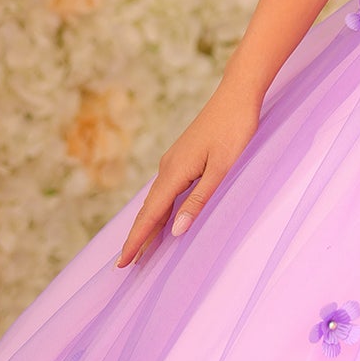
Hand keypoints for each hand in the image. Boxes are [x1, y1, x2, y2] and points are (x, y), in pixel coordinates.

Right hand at [115, 81, 262, 267]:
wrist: (237, 95)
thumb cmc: (234, 129)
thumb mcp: (221, 168)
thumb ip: (199, 200)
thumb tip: (175, 232)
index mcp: (175, 172)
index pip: (150, 215)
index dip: (136, 241)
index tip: (122, 264)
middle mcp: (168, 167)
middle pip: (148, 210)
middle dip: (137, 238)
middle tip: (124, 266)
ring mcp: (174, 161)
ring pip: (156, 200)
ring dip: (147, 225)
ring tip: (140, 250)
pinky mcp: (182, 157)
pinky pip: (165, 190)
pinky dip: (159, 209)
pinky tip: (163, 218)